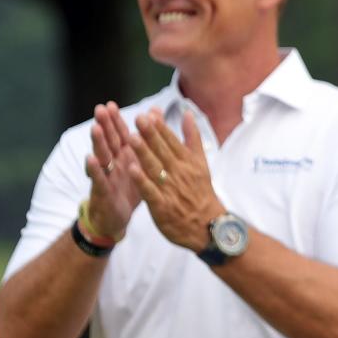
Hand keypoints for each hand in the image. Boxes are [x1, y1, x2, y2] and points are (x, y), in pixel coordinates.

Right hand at [83, 102, 141, 240]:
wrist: (117, 218)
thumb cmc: (129, 187)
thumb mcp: (139, 163)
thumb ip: (146, 139)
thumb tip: (154, 114)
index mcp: (124, 155)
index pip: (119, 134)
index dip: (114, 120)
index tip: (110, 104)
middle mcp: (113, 163)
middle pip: (108, 141)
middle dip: (104, 125)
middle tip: (100, 109)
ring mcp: (106, 176)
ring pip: (102, 156)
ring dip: (98, 143)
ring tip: (96, 128)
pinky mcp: (102, 191)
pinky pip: (99, 179)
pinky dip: (94, 169)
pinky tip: (90, 158)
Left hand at [126, 108, 224, 252]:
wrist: (206, 224)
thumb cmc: (200, 191)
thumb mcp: (201, 161)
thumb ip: (192, 138)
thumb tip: (188, 114)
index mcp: (187, 161)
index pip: (171, 141)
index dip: (159, 127)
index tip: (148, 114)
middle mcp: (178, 172)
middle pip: (162, 150)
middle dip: (149, 134)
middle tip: (138, 118)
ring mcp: (170, 189)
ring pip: (154, 167)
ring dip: (143, 152)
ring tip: (131, 138)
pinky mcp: (162, 205)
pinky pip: (150, 191)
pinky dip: (141, 180)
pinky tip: (131, 169)